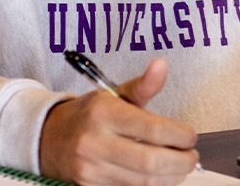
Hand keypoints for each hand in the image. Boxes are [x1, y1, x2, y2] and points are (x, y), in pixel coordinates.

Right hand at [39, 58, 199, 185]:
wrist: (48, 138)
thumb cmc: (88, 116)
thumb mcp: (113, 95)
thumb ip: (143, 85)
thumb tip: (162, 66)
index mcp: (103, 112)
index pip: (154, 129)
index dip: (181, 136)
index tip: (190, 137)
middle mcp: (94, 141)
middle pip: (151, 161)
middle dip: (181, 162)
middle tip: (192, 157)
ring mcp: (90, 168)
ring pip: (144, 182)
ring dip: (171, 177)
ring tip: (179, 167)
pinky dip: (151, 185)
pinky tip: (160, 176)